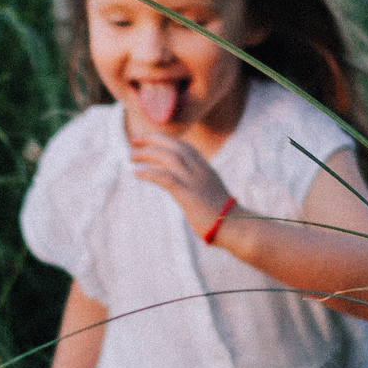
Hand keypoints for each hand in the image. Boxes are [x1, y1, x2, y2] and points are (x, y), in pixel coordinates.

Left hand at [124, 105, 234, 234]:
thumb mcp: (209, 193)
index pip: (184, 146)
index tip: (149, 140)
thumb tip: (182, 187)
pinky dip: (149, 173)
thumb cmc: (223, 215)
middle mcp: (200, 170)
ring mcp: (194, 182)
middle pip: (174, 146)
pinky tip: (136, 173)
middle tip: (134, 140)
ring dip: (148, 154)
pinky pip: (165, 178)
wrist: (235, 227)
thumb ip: (197, 185)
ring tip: (131, 156)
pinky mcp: (188, 195)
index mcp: (205, 169)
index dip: (165, 140)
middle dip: (153, 140)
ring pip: (168, 157)